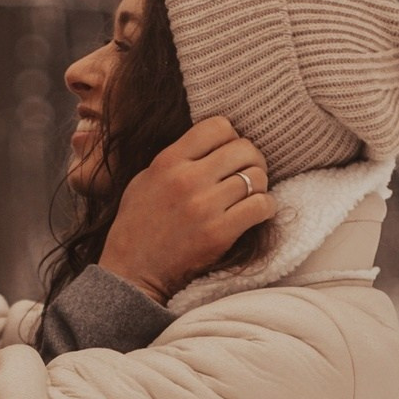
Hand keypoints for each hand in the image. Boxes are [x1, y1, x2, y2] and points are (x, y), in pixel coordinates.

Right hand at [98, 117, 274, 302]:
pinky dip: (266, 207)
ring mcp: (204, 207)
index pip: (218, 126)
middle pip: (244, 148)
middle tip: (247, 173)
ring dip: (259, 185)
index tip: (228, 153)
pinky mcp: (219, 233)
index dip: (230, 137)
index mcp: (168, 161)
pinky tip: (256, 212)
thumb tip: (212, 143)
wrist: (132, 273)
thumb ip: (176, 158)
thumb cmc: (137, 225)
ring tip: (250, 195)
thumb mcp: (145, 180)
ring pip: (257, 176)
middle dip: (251, 159)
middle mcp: (187, 179)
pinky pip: (261, 206)